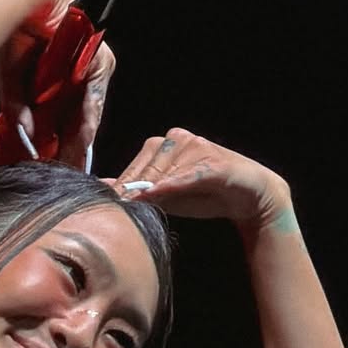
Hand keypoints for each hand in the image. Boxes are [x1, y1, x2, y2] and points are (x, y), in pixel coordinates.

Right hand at [0, 0, 115, 170]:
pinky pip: (95, 93)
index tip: (56, 164)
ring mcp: (91, 64)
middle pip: (80, 117)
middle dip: (72, 146)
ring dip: (81, 137)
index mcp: (63, 77)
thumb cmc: (17, 35)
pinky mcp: (98, 57)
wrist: (24, 2)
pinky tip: (81, 137)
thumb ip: (19, 111)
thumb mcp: (14, 81)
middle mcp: (80, 72)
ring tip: (73, 161)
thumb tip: (25, 137)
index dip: (62, 142)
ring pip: (89, 109)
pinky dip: (87, 116)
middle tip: (67, 170)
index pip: (66, 117)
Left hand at [107, 128, 289, 223]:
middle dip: (131, 189)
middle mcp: (177, 139)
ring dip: (148, 188)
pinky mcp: (211, 161)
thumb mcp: (165, 197)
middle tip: (115, 207)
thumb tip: (102, 189)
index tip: (105, 204)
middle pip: (146, 168)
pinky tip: (156, 193)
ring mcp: (195, 147)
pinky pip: (186, 174)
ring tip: (130, 204)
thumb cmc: (203, 196)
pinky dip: (171, 185)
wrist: (246, 197)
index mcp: (163, 145)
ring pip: (164, 170)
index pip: (135, 168)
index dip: (121, 188)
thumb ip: (137, 192)